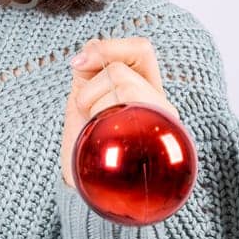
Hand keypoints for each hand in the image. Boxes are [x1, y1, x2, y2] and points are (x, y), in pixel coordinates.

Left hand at [60, 36, 179, 184]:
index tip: (76, 65)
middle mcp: (159, 104)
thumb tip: (87, 50)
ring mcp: (162, 119)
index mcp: (146, 92)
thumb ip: (90, 73)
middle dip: (94, 82)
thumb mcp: (84, 101)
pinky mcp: (159, 135)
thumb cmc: (86, 149)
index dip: (109, 47)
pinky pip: (128, 103)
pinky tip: (101, 133)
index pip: (141, 50)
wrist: (86, 191)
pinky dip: (103, 112)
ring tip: (95, 128)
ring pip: (124, 82)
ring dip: (93, 102)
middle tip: (85, 110)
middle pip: (128, 63)